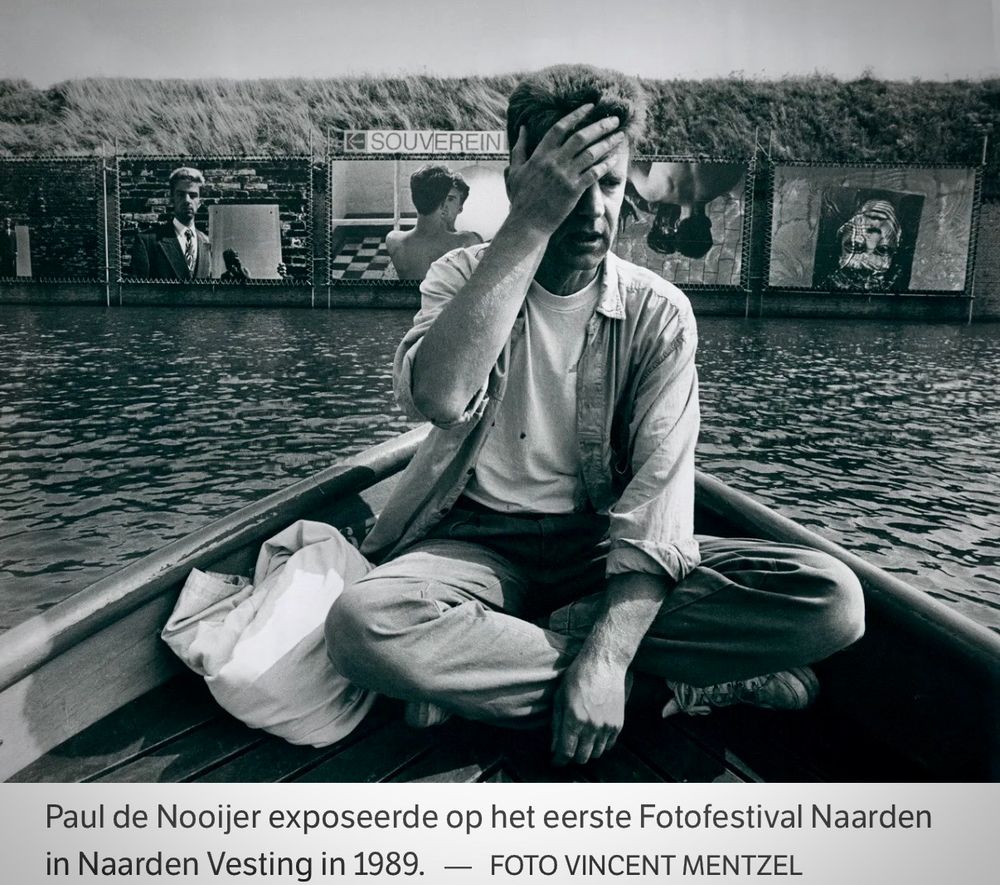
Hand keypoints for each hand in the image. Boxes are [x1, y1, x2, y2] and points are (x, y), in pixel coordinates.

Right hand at [506, 104, 625, 237]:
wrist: (527, 224)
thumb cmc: (521, 199)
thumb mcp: (516, 170)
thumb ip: (519, 148)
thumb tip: (523, 128)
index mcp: (540, 155)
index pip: (560, 128)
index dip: (576, 115)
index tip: (590, 107)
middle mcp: (554, 162)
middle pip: (580, 137)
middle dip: (600, 126)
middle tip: (614, 119)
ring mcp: (564, 176)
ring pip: (591, 153)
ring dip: (607, 142)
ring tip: (620, 136)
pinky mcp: (573, 191)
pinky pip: (594, 174)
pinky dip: (606, 165)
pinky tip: (615, 158)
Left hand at [551, 653, 627, 765]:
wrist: (604, 664)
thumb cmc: (578, 676)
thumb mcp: (560, 697)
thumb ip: (556, 724)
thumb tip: (553, 747)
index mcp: (574, 719)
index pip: (566, 752)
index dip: (559, 760)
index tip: (556, 761)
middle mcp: (591, 726)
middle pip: (581, 757)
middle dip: (572, 757)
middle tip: (567, 750)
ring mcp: (607, 726)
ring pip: (596, 753)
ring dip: (587, 751)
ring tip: (581, 741)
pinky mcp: (618, 724)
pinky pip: (608, 745)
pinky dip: (600, 744)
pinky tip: (593, 735)